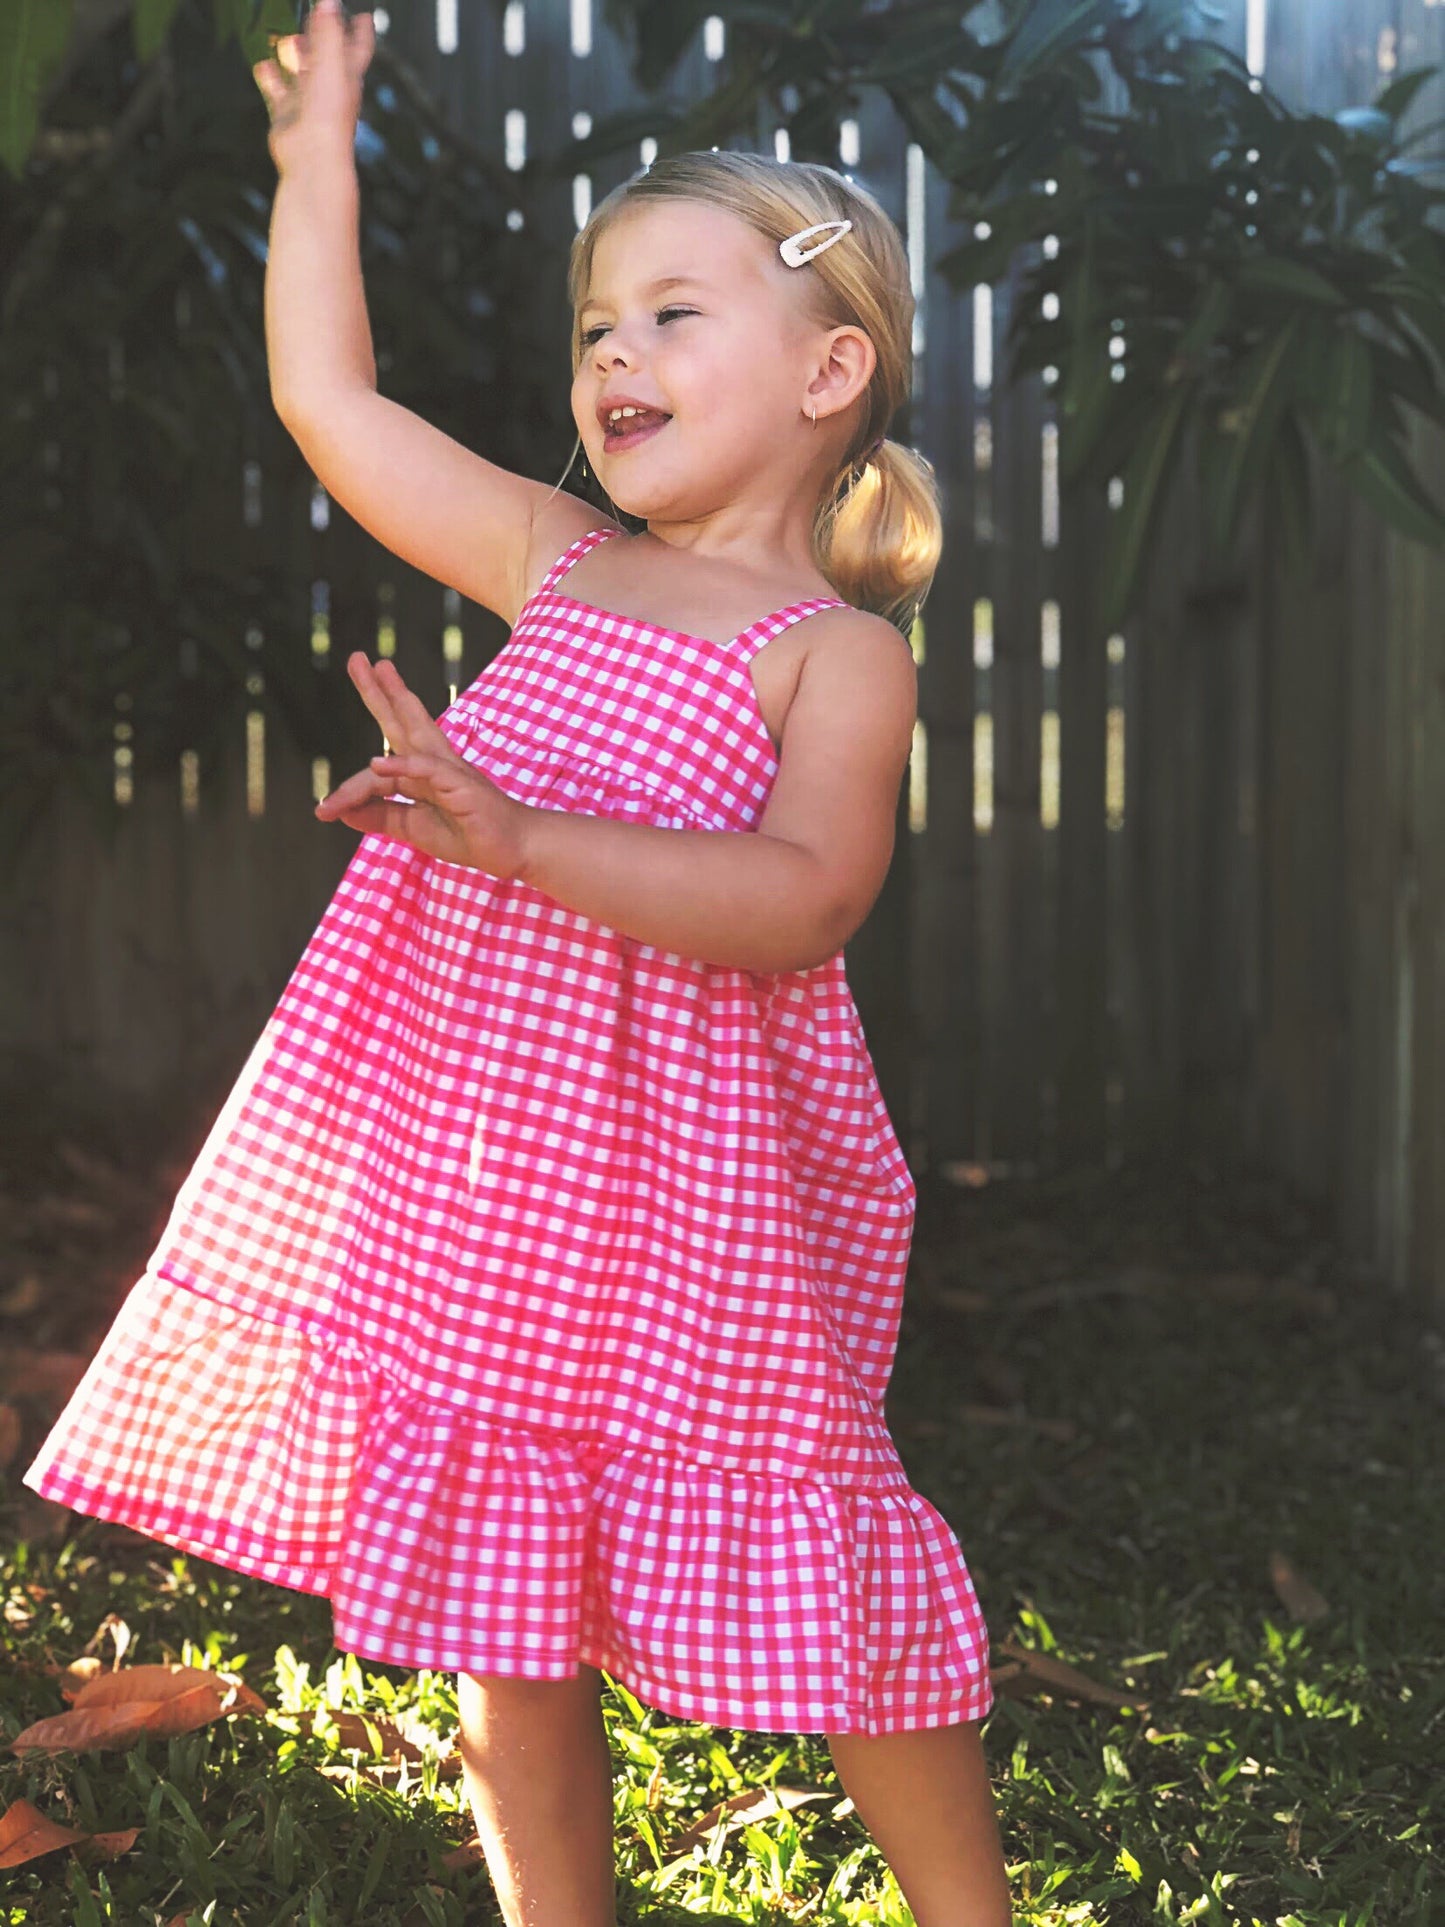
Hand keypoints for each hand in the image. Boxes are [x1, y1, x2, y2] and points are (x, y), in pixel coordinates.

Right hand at [252, 0, 375, 179]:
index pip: (359, 46)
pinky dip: (270, 77)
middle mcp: (330, 87)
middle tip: (316, 17)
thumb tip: (330, 1)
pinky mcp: (288, 113)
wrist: (311, 156)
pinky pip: (277, 89)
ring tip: (288, 38)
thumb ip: (329, 30)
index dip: (361, 29)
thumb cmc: (329, 114)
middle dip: (323, 35)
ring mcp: (308, 100)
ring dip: (295, 53)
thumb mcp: (331, 62)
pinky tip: (265, 66)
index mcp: (348, 75)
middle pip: (328, 55)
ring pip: (302, 69)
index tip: (364, 16)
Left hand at [315, 652, 530, 878]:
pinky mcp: (461, 785)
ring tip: (378, 670)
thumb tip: (341, 811)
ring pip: (415, 730)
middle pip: (403, 720)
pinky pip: (429, 770)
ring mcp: (449, 770)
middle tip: (359, 659)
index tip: (324, 810)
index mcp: (424, 773)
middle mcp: (436, 762)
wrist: (513, 849)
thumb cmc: (469, 835)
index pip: (385, 761)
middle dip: (381, 691)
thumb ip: (380, 817)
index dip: (352, 783)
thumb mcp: (413, 828)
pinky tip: (378, 762)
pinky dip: (404, 766)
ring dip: (395, 698)